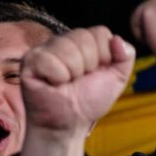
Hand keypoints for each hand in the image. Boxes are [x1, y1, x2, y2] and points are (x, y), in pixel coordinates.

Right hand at [19, 27, 134, 155]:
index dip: (103, 55)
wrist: (69, 124)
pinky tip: (53, 83)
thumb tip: (117, 38)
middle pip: (83, 37)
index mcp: (84, 43)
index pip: (99, 32)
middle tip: (78, 81)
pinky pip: (48, 59)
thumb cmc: (88, 102)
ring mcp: (45, 49)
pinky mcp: (30, 60)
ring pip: (66, 47)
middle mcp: (64, 42)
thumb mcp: (117, 78)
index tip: (95, 73)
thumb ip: (125, 56)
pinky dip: (56, 76)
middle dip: (87, 65)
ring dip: (71, 72)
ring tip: (65, 83)